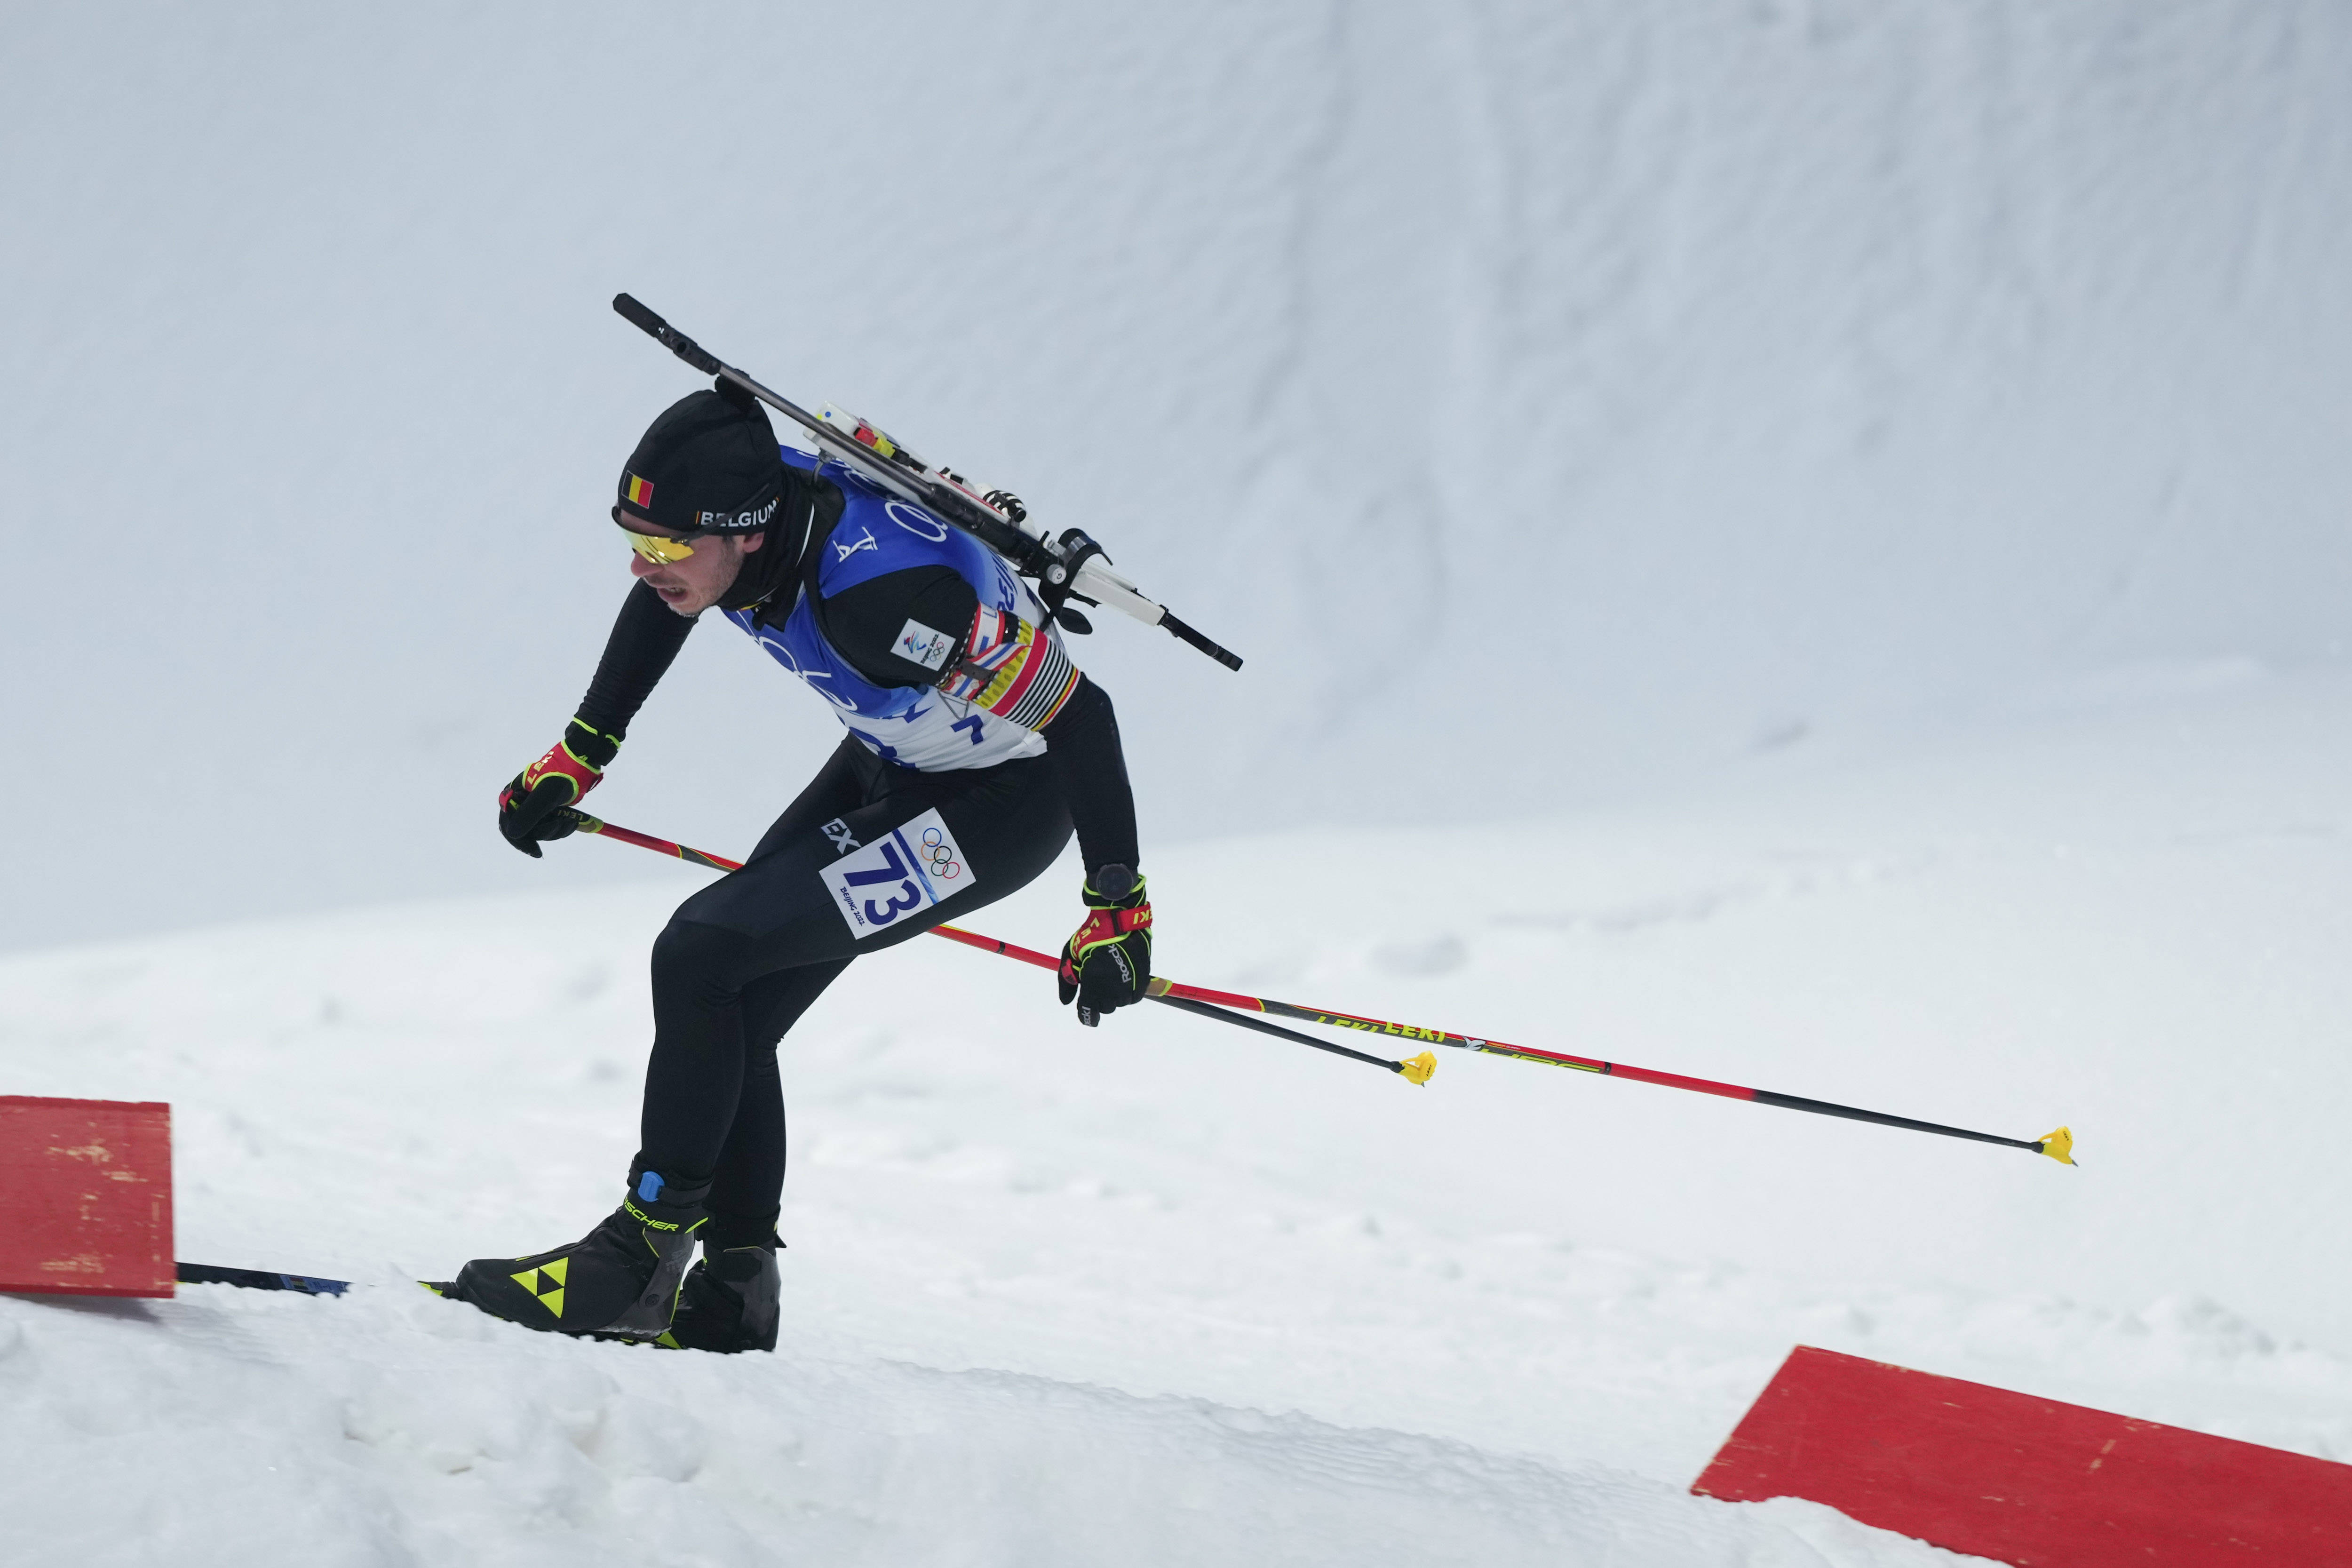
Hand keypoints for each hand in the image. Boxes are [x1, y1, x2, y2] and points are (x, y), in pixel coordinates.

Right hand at [498, 718, 620, 857]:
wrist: (583, 761)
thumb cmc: (564, 773)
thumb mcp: (547, 795)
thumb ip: (530, 814)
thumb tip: (513, 833)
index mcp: (512, 795)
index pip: (508, 826)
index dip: (520, 841)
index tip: (536, 852)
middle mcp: (521, 802)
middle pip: (526, 831)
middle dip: (547, 832)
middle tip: (564, 823)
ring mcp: (535, 805)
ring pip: (541, 831)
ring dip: (558, 830)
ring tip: (572, 820)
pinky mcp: (549, 808)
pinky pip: (552, 827)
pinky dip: (562, 828)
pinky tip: (573, 821)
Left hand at [1058, 864, 1151, 1025]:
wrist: (1122, 920)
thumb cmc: (1092, 934)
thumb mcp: (1070, 952)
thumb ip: (1065, 980)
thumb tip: (1066, 1003)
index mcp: (1093, 981)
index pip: (1089, 1012)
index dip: (1086, 1016)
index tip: (1085, 1014)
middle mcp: (1113, 987)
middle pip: (1105, 1008)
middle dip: (1099, 999)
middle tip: (1098, 980)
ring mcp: (1130, 985)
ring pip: (1119, 1003)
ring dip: (1113, 995)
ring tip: (1110, 975)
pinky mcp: (1143, 981)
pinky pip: (1133, 997)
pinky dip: (1127, 992)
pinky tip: (1122, 977)